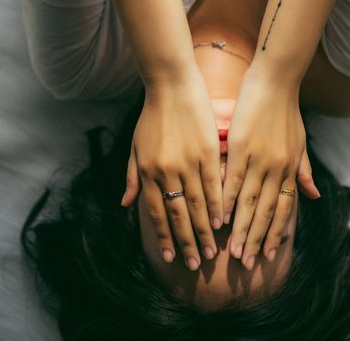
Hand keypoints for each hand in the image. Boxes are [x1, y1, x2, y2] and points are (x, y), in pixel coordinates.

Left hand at [120, 71, 222, 270]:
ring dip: (204, 229)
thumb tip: (127, 206)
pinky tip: (222, 221)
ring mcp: (187, 162)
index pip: (155, 212)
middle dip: (186, 242)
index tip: (169, 257)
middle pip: (177, 214)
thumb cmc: (151, 117)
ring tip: (212, 250)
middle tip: (195, 264)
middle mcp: (166, 171)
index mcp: (147, 171)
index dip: (163, 236)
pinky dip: (217, 204)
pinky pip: (213, 183)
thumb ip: (132, 177)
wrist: (171, 86)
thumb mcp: (135, 148)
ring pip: (196, 203)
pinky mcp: (206, 151)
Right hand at [223, 67, 319, 269]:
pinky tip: (218, 217)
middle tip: (247, 263)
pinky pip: (233, 179)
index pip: (283, 209)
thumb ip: (304, 171)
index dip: (275, 233)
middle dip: (256, 239)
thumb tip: (314, 197)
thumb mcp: (301, 143)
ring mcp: (259, 159)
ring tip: (231, 250)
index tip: (268, 255)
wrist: (277, 79)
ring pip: (249, 202)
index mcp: (290, 168)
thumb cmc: (287, 110)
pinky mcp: (241, 147)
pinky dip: (226, 200)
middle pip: (266, 211)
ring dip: (240, 228)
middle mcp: (277, 168)